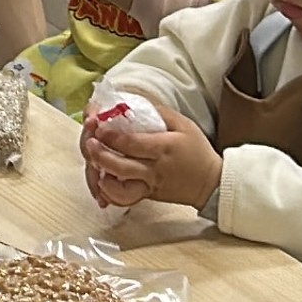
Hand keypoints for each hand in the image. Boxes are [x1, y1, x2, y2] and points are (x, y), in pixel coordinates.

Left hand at [82, 103, 222, 211]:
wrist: (211, 183)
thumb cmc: (197, 151)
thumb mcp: (184, 125)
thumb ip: (159, 112)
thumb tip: (133, 102)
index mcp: (163, 148)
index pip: (131, 143)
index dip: (110, 136)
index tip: (99, 126)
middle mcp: (154, 169)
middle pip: (120, 166)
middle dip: (99, 154)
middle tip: (89, 142)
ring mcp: (149, 185)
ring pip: (120, 187)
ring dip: (101, 175)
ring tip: (93, 162)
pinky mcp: (147, 196)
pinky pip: (125, 198)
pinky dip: (110, 193)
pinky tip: (102, 181)